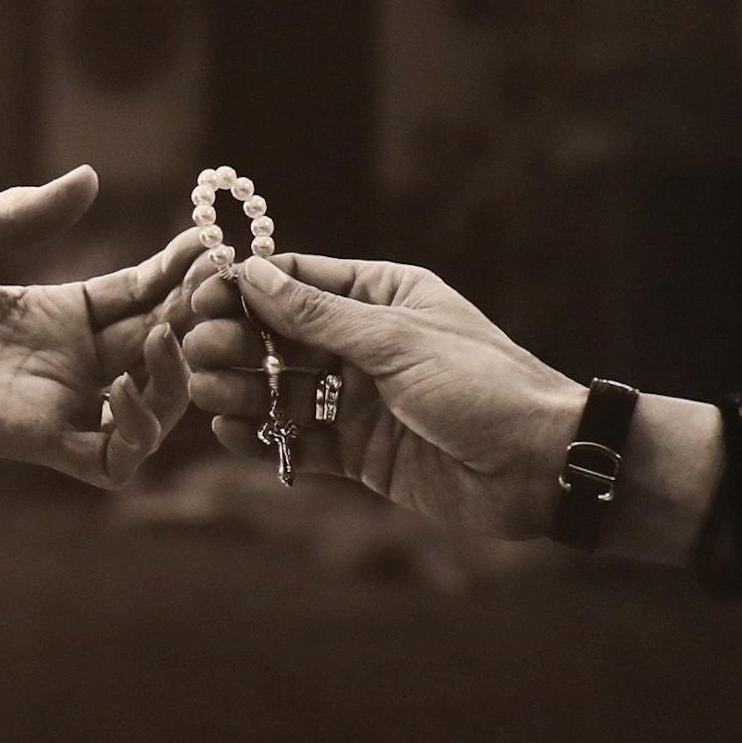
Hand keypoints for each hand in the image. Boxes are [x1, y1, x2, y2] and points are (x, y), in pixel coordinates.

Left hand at [0, 167, 205, 487]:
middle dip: (197, 318)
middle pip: (163, 346)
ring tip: (166, 332)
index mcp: (53, 314)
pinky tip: (129, 382)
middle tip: (213, 286)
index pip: (140, 294)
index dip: (177, 271)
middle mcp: (65, 362)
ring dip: (179, 374)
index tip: (206, 242)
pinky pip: (112, 459)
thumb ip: (20, 211)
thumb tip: (89, 179)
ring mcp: (55, 404)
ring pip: (156, 410)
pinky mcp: (34, 440)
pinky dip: (139, 430)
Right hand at [182, 252, 583, 536]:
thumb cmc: (483, 385)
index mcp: (383, 298)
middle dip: (236, 343)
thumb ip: (317, 316)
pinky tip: (231, 432)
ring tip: (208, 393)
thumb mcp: (395, 341)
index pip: (298, 282)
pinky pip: (297, 440)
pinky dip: (262, 437)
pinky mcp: (358, 452)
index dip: (246, 290)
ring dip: (240, 390)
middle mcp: (366, 345)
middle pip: (279, 338)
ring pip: (281, 390)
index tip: (202, 301)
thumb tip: (250, 275)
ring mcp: (359, 399)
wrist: (541, 467)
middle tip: (200, 353)